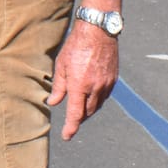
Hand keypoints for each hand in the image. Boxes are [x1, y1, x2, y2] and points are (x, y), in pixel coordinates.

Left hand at [47, 21, 118, 140]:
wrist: (98, 31)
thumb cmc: (76, 46)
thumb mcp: (61, 65)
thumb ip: (58, 86)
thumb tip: (54, 102)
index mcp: (79, 85)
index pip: (75, 114)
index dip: (71, 127)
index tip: (67, 136)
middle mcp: (95, 88)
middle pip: (87, 112)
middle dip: (79, 118)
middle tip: (71, 121)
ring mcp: (106, 84)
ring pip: (97, 106)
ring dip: (88, 110)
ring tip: (80, 110)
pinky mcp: (113, 79)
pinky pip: (104, 96)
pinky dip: (97, 100)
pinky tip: (90, 96)